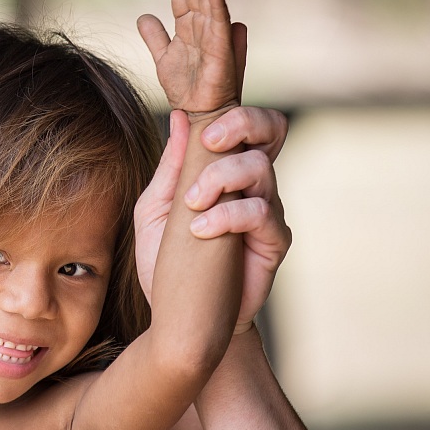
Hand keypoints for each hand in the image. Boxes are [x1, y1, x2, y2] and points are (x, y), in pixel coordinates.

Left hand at [135, 108, 291, 329]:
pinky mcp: (273, 241)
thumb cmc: (166, 260)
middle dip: (243, 125)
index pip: (246, 124)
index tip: (202, 129)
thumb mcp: (155, 209)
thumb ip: (170, 168)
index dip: (233, 114)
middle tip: (210, 143)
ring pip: (260, 168)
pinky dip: (227, 216)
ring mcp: (266, 210)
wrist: (180, 315)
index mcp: (224, 169)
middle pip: (271, 130)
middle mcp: (251, 184)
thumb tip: (179, 117)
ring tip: (191, 205)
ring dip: (221, 179)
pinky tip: (200, 231)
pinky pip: (261, 213)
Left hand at [137, 0, 240, 115]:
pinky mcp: (221, 51)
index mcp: (188, 26)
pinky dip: (215, 3)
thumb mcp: (163, 58)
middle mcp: (203, 26)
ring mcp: (213, 36)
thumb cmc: (185, 87)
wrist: (196, 113)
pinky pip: (219, 23)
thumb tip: (143, 16)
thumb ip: (155, 37)